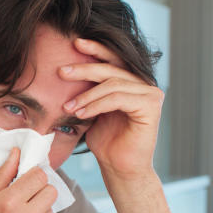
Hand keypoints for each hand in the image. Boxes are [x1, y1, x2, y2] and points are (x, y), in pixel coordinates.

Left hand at [60, 38, 164, 181]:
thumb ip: (89, 93)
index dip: (95, 49)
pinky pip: (117, 98)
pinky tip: (80, 113)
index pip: (113, 60)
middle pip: (111, 68)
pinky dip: (96, 104)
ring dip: (85, 95)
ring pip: (112, 83)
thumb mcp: (92, 111)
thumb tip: (67, 72)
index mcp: (131, 83)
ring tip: (67, 106)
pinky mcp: (151, 106)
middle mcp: (144, 85)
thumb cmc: (106, 143)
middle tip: (61, 71)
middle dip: (84, 69)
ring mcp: (151, 94)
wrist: (120, 169)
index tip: (74, 43)